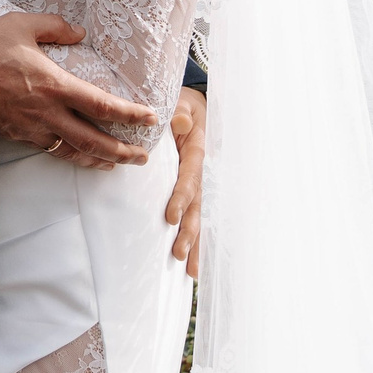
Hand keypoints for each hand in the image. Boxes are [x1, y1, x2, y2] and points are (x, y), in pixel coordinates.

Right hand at [0, 13, 155, 168]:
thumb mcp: (22, 25)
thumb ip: (54, 27)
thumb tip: (78, 32)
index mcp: (55, 86)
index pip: (102, 105)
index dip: (130, 115)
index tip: (150, 119)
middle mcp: (49, 114)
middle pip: (95, 141)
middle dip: (122, 152)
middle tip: (142, 158)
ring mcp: (33, 130)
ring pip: (74, 152)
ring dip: (99, 160)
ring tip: (116, 165)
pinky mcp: (18, 137)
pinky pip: (52, 151)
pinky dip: (72, 157)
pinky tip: (79, 157)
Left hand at [165, 85, 205, 277]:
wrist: (195, 108)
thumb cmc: (182, 106)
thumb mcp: (181, 103)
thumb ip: (180, 113)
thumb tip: (180, 120)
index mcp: (197, 153)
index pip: (189, 179)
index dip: (181, 198)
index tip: (170, 217)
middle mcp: (202, 173)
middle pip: (197, 206)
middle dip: (189, 231)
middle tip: (178, 254)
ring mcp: (201, 184)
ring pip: (199, 217)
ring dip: (195, 242)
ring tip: (189, 269)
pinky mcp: (195, 191)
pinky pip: (196, 216)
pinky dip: (196, 240)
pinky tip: (192, 264)